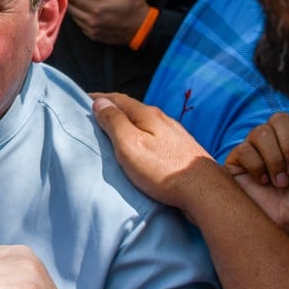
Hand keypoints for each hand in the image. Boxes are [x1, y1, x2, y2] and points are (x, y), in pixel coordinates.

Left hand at [64, 0, 150, 45]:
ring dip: (72, 7)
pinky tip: (81, 9)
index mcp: (97, 8)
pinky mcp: (94, 36)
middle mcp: (91, 21)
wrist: (143, 30)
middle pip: (70, 7)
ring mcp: (92, 30)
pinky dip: (78, 17)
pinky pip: (80, 25)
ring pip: (73, 17)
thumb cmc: (135, 7)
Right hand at [90, 93, 220, 216]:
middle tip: (96, 114)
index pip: (118, 98)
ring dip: (128, 122)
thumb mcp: (130, 145)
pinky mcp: (182, 149)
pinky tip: (141, 145)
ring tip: (115, 129)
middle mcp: (162, 119)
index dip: (99, 97)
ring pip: (145, 122)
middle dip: (113, 108)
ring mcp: (175, 134)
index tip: (83, 99)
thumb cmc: (163, 170)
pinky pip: (155, 135)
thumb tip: (100, 102)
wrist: (205, 191)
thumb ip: (114, 122)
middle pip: (132, 108)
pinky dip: (141, 134)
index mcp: (147, 115)